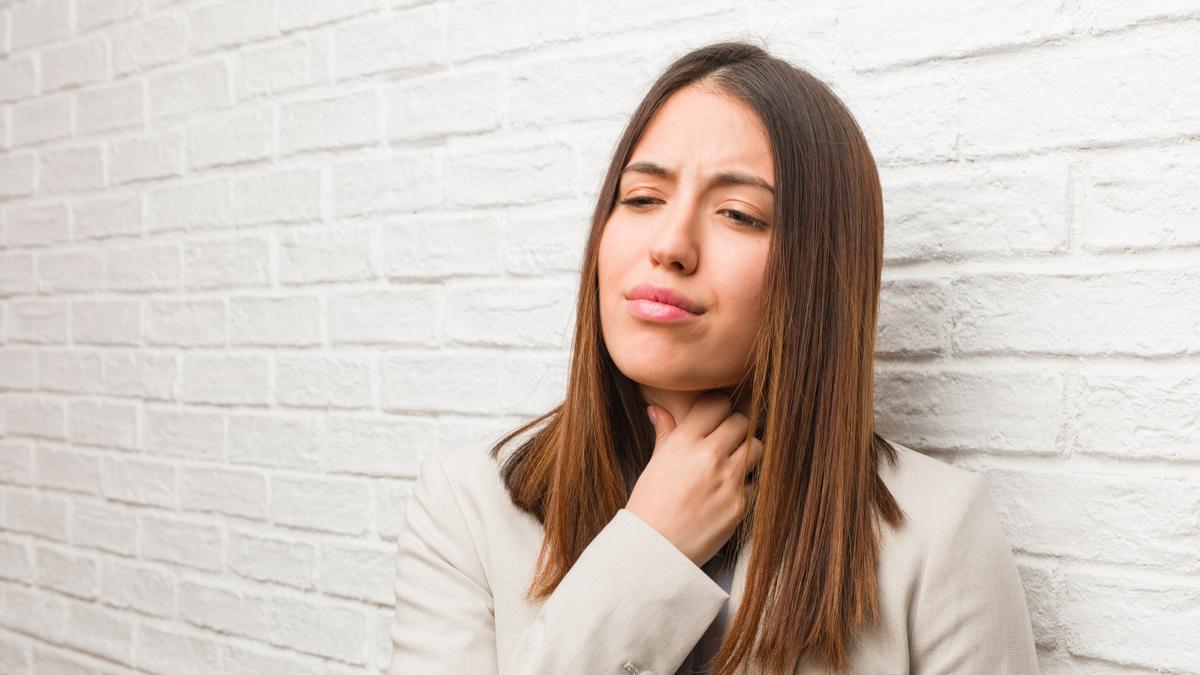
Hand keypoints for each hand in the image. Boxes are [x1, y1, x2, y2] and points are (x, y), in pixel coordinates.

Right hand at [625, 390, 763, 566]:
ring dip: (747, 452)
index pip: (717, 404)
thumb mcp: (654, 464)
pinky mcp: (741, 504)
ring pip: (756, 447)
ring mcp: (728, 480)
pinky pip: (756, 481)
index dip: (718, 409)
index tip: (716, 419)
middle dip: (735, 429)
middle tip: (726, 442)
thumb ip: (664, 434)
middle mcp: (708, 456)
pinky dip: (746, 483)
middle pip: (741, 422)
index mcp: (684, 442)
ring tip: (732, 464)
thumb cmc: (650, 506)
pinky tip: (729, 492)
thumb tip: (657, 409)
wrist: (655, 550)